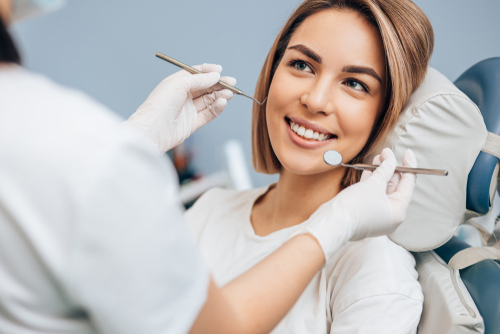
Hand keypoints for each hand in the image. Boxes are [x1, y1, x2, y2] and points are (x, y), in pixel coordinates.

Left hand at [126, 64, 235, 153]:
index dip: (208, 72)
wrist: (153, 130)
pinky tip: (222, 102)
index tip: (220, 70)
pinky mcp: (193, 123)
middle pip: (205, 87)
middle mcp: (183, 96)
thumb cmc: (159, 105)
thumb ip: (199, 79)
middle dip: (219, 84)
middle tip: (232, 82)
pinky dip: (217, 108)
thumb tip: (215, 75)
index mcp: (177, 83)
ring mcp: (188, 109)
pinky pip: (208, 113)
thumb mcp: (179, 84)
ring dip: (220, 96)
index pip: (196, 74)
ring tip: (229, 93)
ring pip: (209, 100)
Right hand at [289, 148, 416, 260]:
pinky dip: (371, 183)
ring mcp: (377, 215)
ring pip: (382, 190)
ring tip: (377, 158)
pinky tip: (368, 170)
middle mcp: (390, 215)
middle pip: (395, 187)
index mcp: (398, 211)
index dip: (408, 166)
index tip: (407, 152)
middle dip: (390, 168)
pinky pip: (372, 195)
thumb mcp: (374, 184)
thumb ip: (385, 170)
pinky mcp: (365, 214)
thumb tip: (391, 160)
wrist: (333, 222)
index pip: (408, 185)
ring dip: (380, 173)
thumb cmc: (356, 206)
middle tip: (386, 153)